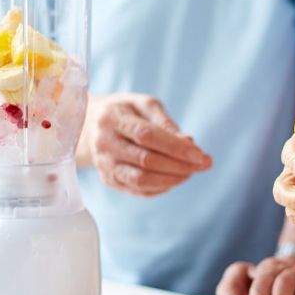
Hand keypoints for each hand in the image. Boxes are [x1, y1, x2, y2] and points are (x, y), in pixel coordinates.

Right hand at [78, 93, 211, 195]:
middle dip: (180, 165)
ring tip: (191, 172)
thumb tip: (188, 144)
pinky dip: (162, 187)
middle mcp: (104, 143)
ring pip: (142, 180)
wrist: (90, 125)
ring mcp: (104, 165)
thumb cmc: (126, 111)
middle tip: (204, 164)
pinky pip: (138, 190)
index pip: (146, 136)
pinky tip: (176, 178)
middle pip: (146, 161)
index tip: (200, 154)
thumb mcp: (144, 104)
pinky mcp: (109, 180)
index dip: (175, 147)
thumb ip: (165, 122)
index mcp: (112, 118)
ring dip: (173, 179)